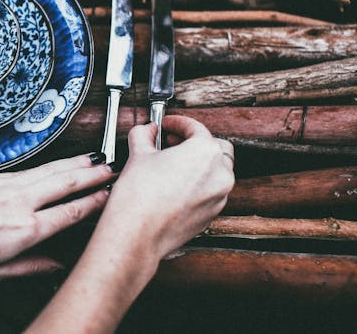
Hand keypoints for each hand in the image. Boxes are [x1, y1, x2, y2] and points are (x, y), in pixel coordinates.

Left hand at [0, 154, 114, 281]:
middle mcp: (21, 202)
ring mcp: (7, 186)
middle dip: (92, 175)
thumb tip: (57, 265)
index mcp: (26, 230)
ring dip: (74, 164)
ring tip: (93, 159)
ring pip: (49, 170)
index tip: (111, 195)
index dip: (95, 203)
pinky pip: (31, 169)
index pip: (71, 212)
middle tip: (112, 169)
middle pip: (65, 183)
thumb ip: (31, 268)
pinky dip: (50, 165)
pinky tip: (57, 164)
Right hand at [25, 117, 233, 332]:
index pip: (195, 127)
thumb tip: (147, 131)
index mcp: (205, 152)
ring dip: (197, 164)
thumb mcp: (138, 154)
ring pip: (216, 171)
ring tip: (170, 165)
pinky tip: (173, 186)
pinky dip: (197, 184)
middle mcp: (220, 174)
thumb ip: (144, 135)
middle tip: (170, 142)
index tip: (166, 125)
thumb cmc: (139, 196)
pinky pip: (210, 192)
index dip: (177, 122)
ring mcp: (219, 197)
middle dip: (194, 142)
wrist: (136, 234)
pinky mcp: (211, 215)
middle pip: (214, 148)